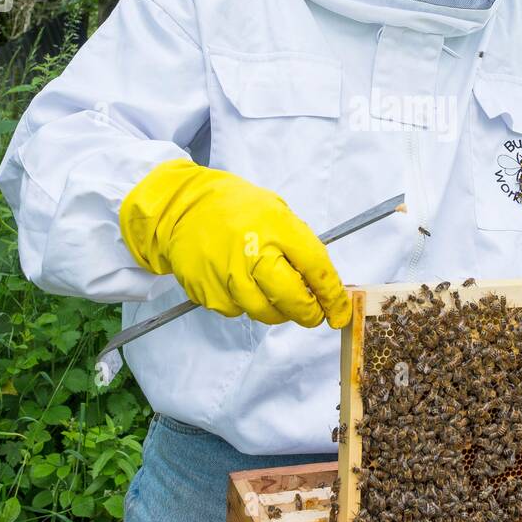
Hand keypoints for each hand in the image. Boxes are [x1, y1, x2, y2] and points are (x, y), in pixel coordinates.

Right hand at [119, 158, 351, 327]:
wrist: (180, 208)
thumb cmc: (233, 207)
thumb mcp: (276, 211)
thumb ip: (299, 245)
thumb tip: (322, 282)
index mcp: (277, 228)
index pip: (317, 271)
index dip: (333, 298)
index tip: (340, 312)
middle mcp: (253, 254)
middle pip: (293, 301)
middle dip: (309, 314)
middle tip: (313, 313)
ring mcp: (228, 276)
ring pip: (266, 313)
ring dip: (278, 311)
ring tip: (273, 292)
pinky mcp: (209, 293)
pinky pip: (238, 310)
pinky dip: (246, 303)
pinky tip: (240, 282)